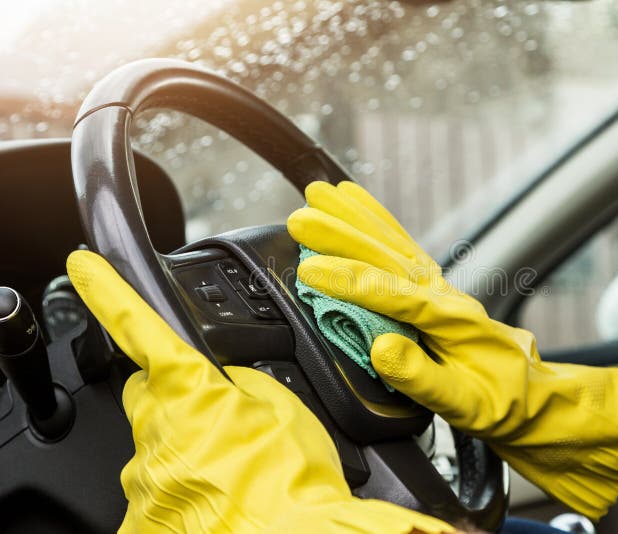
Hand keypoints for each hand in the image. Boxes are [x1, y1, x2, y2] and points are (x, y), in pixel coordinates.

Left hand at [66, 250, 452, 533]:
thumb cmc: (291, 485)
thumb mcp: (288, 409)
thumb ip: (245, 384)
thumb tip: (229, 386)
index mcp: (188, 391)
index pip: (137, 327)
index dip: (107, 292)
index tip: (82, 266)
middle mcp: (154, 431)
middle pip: (147, 396)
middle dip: (175, 399)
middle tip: (221, 423)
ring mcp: (144, 479)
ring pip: (156, 448)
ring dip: (188, 452)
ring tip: (234, 473)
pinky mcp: (142, 520)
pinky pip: (155, 495)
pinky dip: (182, 494)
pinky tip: (216, 502)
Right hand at [288, 181, 617, 519]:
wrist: (531, 394)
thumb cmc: (500, 401)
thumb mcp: (466, 405)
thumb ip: (422, 377)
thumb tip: (381, 348)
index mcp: (449, 321)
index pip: (392, 294)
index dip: (348, 281)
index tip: (310, 270)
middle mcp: (443, 295)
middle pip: (387, 256)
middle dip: (342, 235)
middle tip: (301, 218)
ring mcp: (438, 287)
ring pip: (392, 242)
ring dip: (354, 217)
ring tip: (320, 192)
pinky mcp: (432, 287)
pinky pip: (402, 246)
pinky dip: (377, 221)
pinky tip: (356, 203)